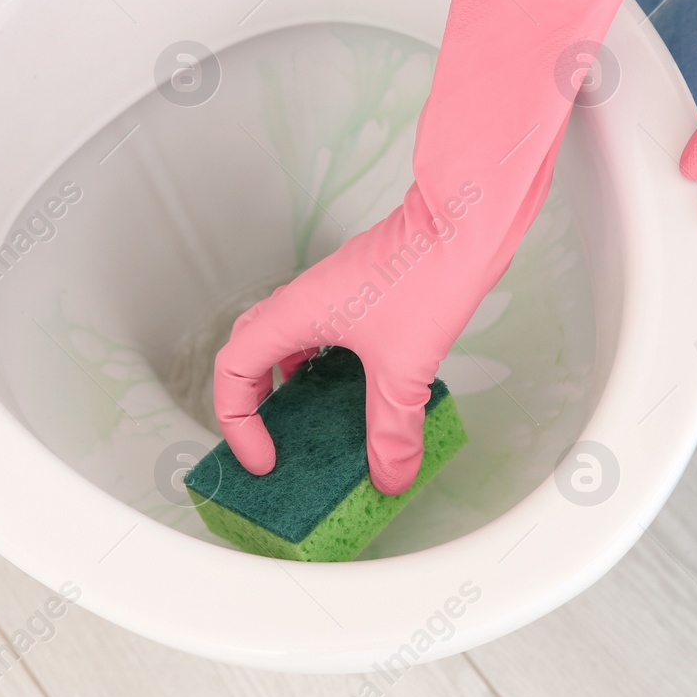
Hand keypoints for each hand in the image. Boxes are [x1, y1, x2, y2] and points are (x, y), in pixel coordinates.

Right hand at [214, 0, 627, 492]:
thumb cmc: (427, 273)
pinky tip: (360, 396)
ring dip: (289, 387)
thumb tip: (390, 477)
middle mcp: (302, 302)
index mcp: (295, 315)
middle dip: (253, 407)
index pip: (232, 371)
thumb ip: (393, 429)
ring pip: (288, 344)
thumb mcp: (405, 368)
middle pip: (249, 355)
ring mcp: (331, 295)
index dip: (237, 422)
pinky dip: (328, 371)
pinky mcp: (360, 294)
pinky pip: (324, 338)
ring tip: (315, 430)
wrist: (464, 220)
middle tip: (273, 446)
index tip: (265, 458)